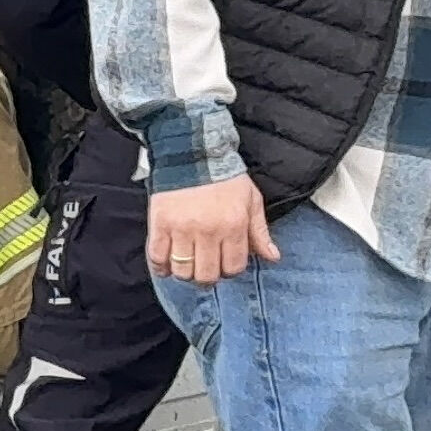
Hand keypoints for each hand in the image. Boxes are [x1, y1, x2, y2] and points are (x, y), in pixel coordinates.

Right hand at [147, 175, 277, 287]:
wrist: (192, 153)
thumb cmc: (225, 178)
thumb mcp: (251, 200)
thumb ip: (260, 231)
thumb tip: (273, 257)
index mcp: (234, 226)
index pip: (233, 267)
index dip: (230, 270)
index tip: (224, 263)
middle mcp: (208, 231)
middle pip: (207, 275)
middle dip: (208, 277)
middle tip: (205, 268)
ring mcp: (182, 229)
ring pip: (182, 271)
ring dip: (185, 273)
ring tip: (187, 264)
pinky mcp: (160, 224)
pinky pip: (157, 257)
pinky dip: (161, 267)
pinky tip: (166, 266)